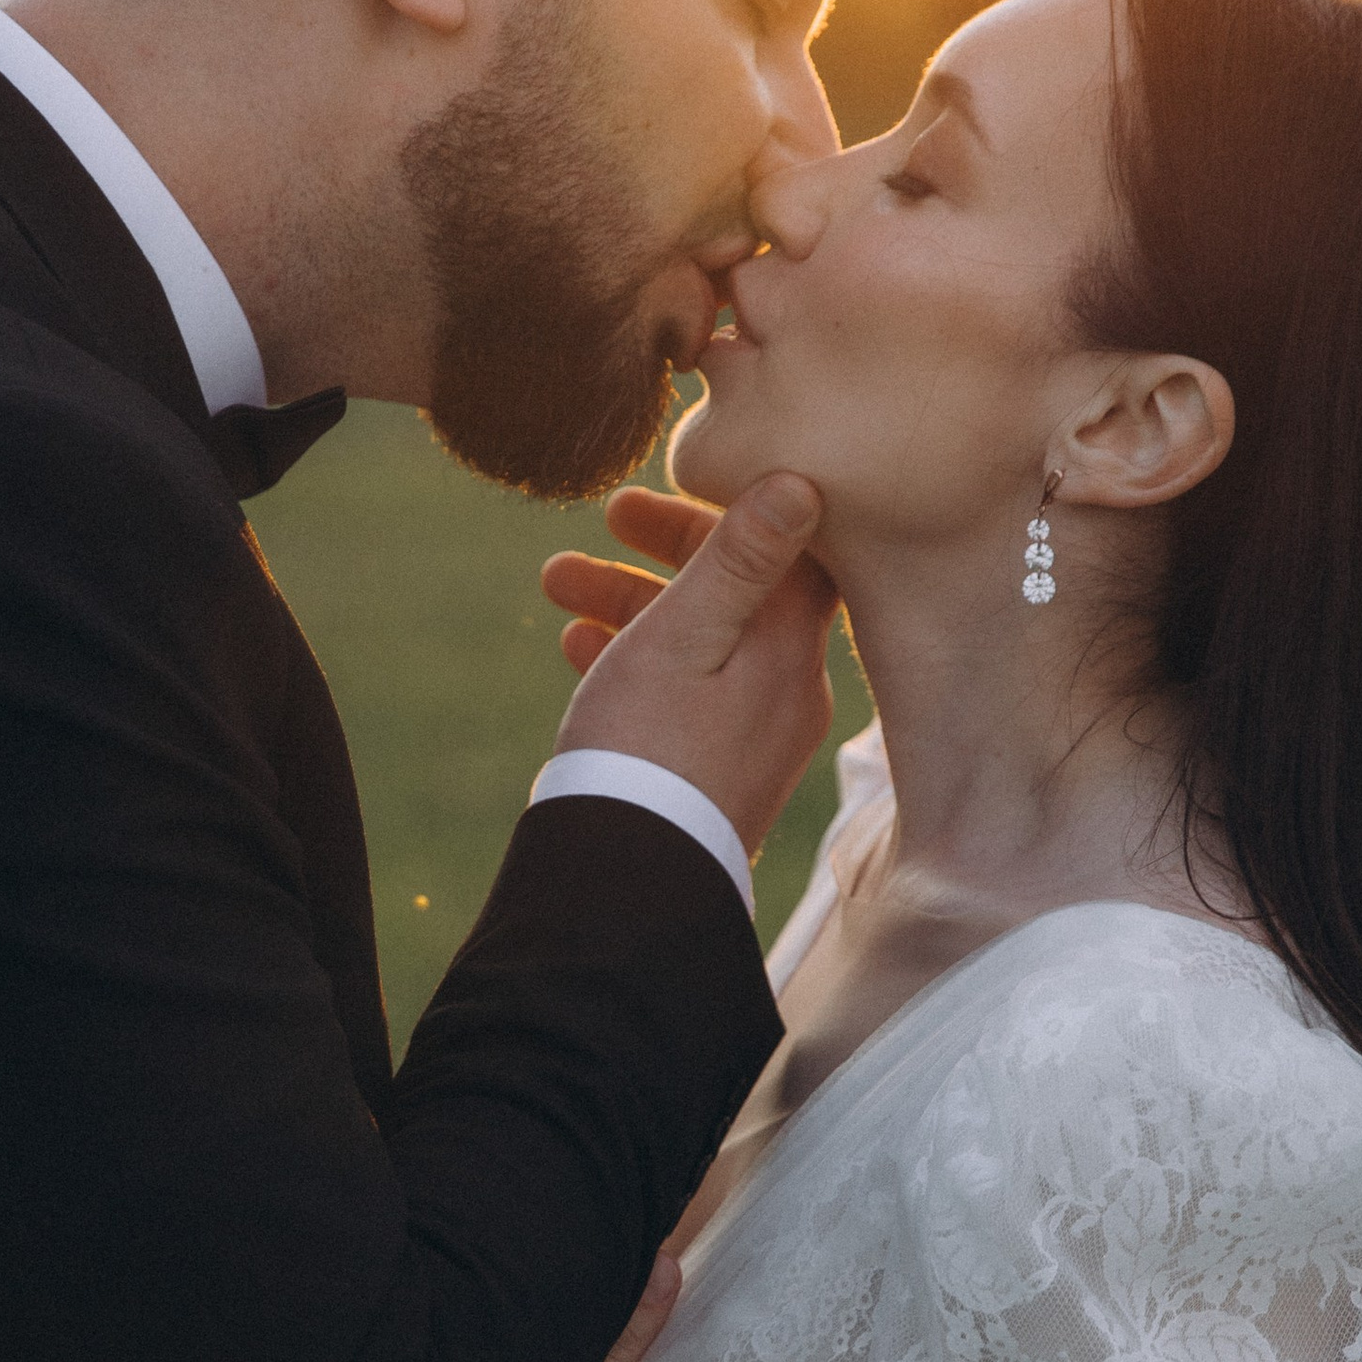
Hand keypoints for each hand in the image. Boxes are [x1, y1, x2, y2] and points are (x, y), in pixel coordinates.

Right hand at [543, 476, 835, 864]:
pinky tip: (577, 645)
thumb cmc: (645, 748)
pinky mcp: (724, 771)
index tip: (673, 486)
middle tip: (605, 517)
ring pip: (705, 642)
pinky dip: (641, 660)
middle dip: (665, 550)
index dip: (732, 507)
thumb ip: (740, 560)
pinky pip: (691, 695)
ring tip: (555, 582)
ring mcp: (759, 736)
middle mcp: (790, 693)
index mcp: (790, 652)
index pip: (790, 548)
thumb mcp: (682, 635)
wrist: (626, 880)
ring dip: (633, 602)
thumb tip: (805, 482)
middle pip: (742, 591)